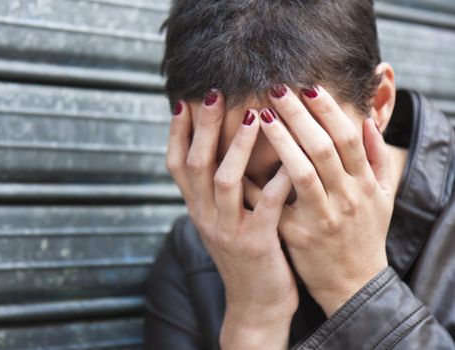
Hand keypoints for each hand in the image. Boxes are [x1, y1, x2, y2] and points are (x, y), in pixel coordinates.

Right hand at [166, 92, 297, 348]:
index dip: (177, 132)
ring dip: (238, 147)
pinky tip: (292, 157)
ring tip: (253, 115)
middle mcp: (204, 216)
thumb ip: (216, 189)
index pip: (176, 164)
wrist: (255, 303)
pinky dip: (277, 179)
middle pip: (196, 164)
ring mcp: (227, 230)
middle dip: (203, 128)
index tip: (185, 100)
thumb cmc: (243, 251)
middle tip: (213, 93)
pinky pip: (265, 205)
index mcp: (196, 208)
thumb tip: (215, 148)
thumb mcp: (221, 219)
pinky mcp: (255, 243)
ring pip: (224, 181)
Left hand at [245, 85, 393, 316]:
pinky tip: (240, 159)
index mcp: (364, 185)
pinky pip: (273, 204)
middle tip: (276, 87)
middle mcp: (345, 198)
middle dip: (299, 114)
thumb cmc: (366, 234)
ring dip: (280, 139)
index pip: (347, 138)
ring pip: (300, 171)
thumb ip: (377, 159)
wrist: (353, 283)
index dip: (329, 110)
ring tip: (260, 114)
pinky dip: (257, 181)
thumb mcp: (383, 197)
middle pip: (322, 147)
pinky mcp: (296, 235)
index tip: (308, 87)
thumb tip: (367, 122)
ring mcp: (320, 217)